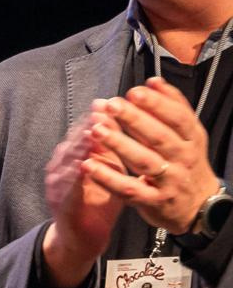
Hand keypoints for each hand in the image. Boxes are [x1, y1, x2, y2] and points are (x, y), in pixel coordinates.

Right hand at [41, 112, 126, 287]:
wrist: (82, 237)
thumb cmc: (97, 201)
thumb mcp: (109, 170)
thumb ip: (114, 149)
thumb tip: (129, 121)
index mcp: (74, 157)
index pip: (85, 132)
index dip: (97, 116)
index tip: (112, 102)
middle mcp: (61, 167)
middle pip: (74, 141)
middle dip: (87, 126)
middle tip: (102, 111)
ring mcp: (58, 185)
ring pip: (66, 161)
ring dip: (78, 147)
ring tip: (92, 133)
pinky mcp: (60, 204)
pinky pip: (66, 188)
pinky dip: (73, 176)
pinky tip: (82, 167)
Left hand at [82, 79, 219, 234]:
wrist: (198, 205)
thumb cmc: (186, 162)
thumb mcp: (189, 134)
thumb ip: (174, 107)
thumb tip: (153, 82)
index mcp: (192, 138)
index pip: (178, 118)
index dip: (157, 104)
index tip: (134, 91)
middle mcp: (183, 158)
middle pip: (159, 137)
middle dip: (134, 119)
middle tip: (111, 105)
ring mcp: (169, 181)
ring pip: (143, 161)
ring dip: (118, 144)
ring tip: (96, 129)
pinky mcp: (153, 201)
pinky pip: (128, 189)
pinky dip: (107, 177)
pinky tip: (88, 164)